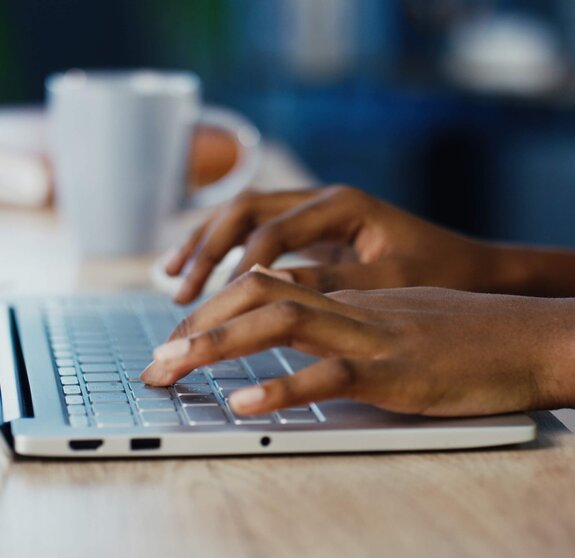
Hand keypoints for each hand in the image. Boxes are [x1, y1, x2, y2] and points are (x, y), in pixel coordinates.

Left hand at [141, 270, 573, 416]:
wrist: (527, 335)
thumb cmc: (463, 334)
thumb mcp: (392, 321)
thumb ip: (345, 326)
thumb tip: (298, 343)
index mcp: (347, 295)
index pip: (265, 285)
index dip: (214, 308)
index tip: (179, 338)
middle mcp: (351, 307)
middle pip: (258, 294)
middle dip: (199, 323)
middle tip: (156, 360)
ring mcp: (372, 336)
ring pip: (283, 323)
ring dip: (220, 345)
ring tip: (173, 368)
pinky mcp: (397, 371)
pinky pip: (332, 374)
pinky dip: (285, 388)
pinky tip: (245, 404)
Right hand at [165, 186, 498, 303]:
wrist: (469, 266)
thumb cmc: (439, 271)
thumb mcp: (390, 280)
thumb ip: (332, 283)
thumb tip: (269, 292)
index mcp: (342, 204)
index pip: (273, 231)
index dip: (239, 267)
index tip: (213, 306)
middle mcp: (322, 200)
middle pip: (245, 211)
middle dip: (206, 250)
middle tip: (180, 292)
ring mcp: (314, 213)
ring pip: (242, 217)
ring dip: (205, 245)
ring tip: (172, 279)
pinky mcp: (311, 233)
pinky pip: (255, 234)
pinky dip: (225, 252)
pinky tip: (204, 273)